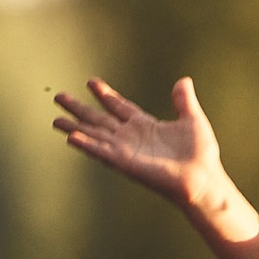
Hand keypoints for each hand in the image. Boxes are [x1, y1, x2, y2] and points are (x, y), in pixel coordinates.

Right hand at [50, 74, 227, 215]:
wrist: (203, 178)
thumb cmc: (200, 154)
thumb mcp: (192, 120)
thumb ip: (184, 101)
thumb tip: (183, 80)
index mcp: (145, 125)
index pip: (120, 106)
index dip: (105, 95)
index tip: (91, 82)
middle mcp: (131, 137)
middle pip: (99, 119)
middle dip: (79, 109)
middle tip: (59, 96)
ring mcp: (126, 151)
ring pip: (94, 135)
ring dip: (75, 128)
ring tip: (55, 119)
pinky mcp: (126, 164)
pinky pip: (102, 152)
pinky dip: (87, 145)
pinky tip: (72, 138)